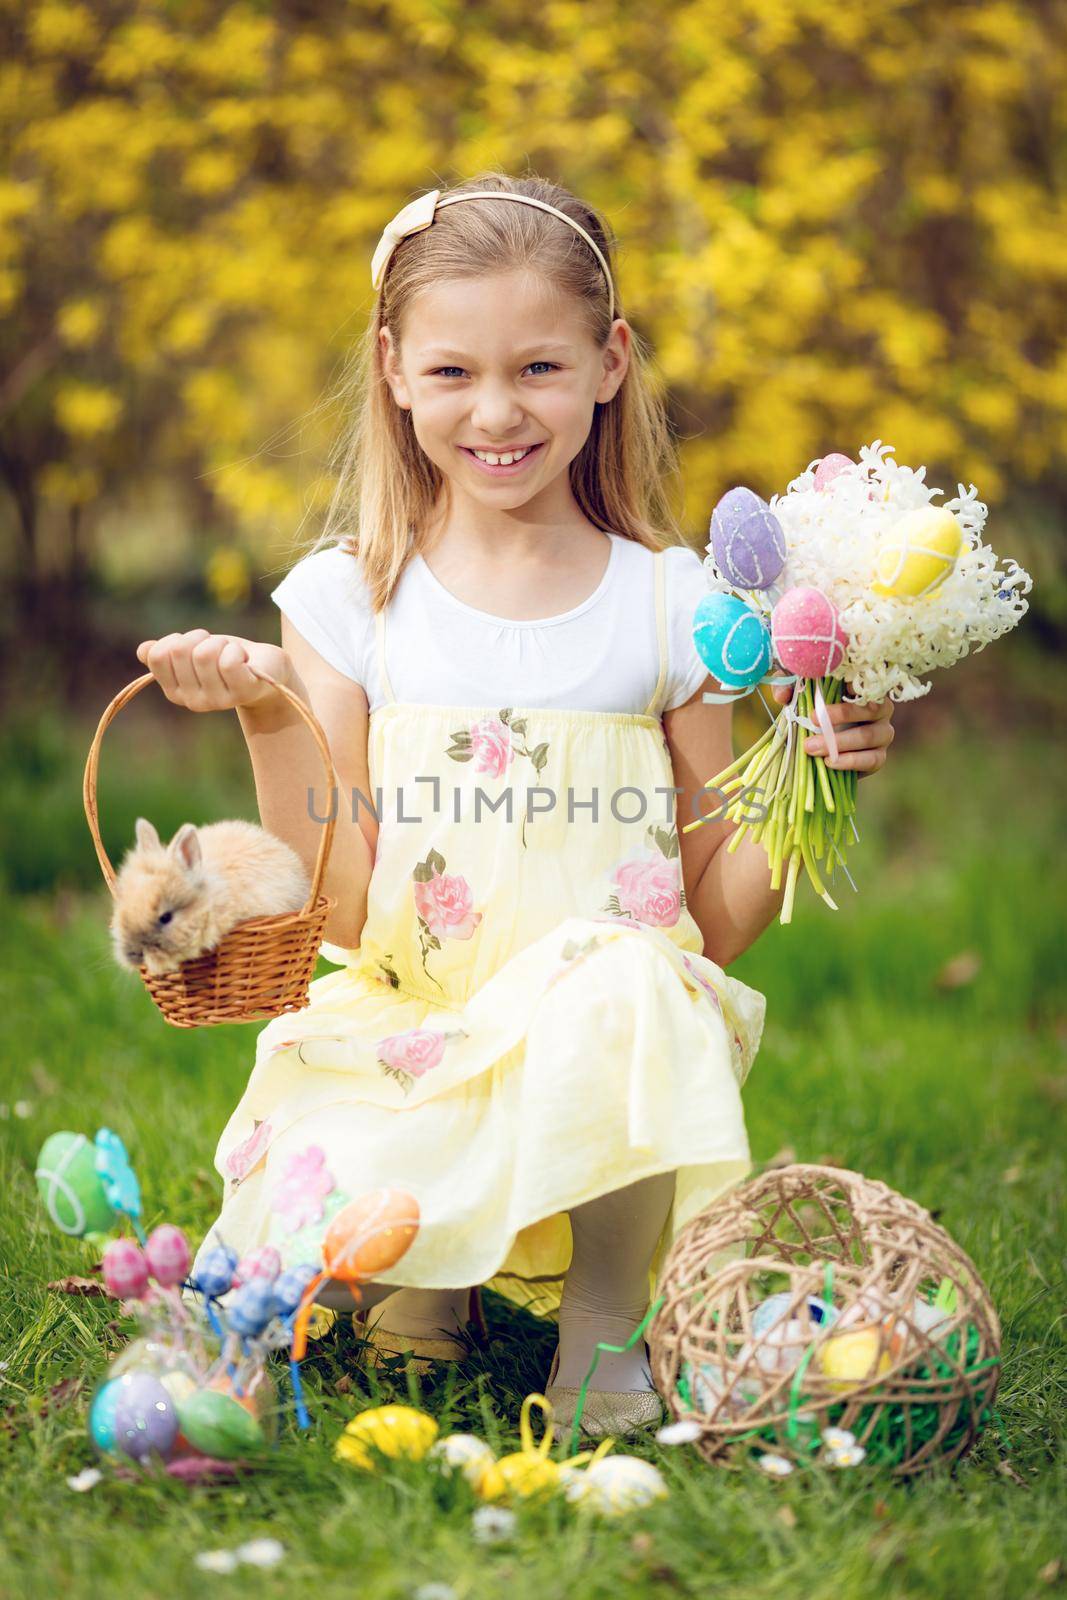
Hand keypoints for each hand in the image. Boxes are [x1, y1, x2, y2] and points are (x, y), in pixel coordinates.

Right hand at [134, 631, 299, 713]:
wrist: (268, 672)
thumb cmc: (228, 659)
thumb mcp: (194, 652)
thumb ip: (168, 653)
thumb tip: (143, 651)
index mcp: (175, 691)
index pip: (157, 654)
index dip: (176, 639)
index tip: (193, 645)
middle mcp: (192, 701)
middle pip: (180, 650)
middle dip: (200, 638)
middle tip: (217, 648)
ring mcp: (217, 700)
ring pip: (204, 653)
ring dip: (221, 643)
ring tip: (232, 654)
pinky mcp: (242, 692)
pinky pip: (228, 661)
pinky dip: (236, 650)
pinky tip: (244, 660)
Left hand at [771, 681, 894, 776]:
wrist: (818, 750)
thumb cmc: (812, 715)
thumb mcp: (799, 698)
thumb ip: (789, 690)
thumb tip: (783, 694)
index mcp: (864, 689)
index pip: (867, 681)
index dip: (854, 683)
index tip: (837, 685)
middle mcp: (880, 709)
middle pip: (870, 709)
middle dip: (840, 714)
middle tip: (812, 720)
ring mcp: (883, 733)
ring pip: (869, 736)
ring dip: (840, 742)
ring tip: (812, 748)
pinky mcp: (879, 757)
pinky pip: (872, 759)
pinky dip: (850, 761)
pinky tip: (830, 762)